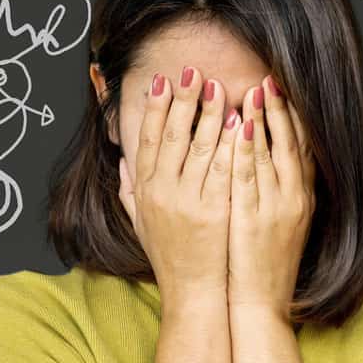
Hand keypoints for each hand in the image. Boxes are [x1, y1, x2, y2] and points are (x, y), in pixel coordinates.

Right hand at [118, 65, 238, 299]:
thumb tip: (124, 162)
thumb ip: (130, 190)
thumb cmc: (169, 257)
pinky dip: (229, 142)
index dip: (154, 107)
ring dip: (208, 112)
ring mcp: (188, 201)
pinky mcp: (214, 211)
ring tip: (217, 86)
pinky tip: (238, 121)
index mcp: (145, 190)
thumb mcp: (140, 222)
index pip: (147, 139)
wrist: (193, 293)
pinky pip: (222, 168)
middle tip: (192, 70)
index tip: (162, 81)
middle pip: (171, 135)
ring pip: (197, 146)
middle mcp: (162, 192)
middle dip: (182, 98)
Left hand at [227, 74, 314, 315]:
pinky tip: (240, 128)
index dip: (293, 117)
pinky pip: (250, 178)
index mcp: (301, 198)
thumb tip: (268, 160)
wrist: (262, 304)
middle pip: (291, 144)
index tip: (281, 90)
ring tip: (254, 91)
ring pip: (272, 155)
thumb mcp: (281, 224)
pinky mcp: (255, 219)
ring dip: (264, 121)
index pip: (300, 148)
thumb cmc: (266, 265)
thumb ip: (277, 191)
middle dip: (282, 110)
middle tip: (271, 79)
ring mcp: (277, 208)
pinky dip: (247, 151)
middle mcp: (295, 199)